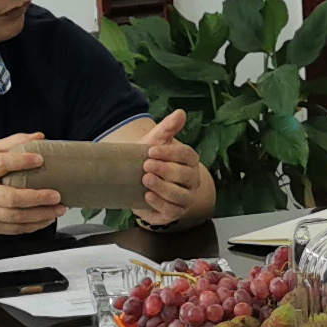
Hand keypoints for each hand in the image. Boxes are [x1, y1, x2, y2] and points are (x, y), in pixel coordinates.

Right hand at [0, 135, 64, 238]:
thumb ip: (11, 144)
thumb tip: (38, 137)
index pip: (0, 164)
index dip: (20, 161)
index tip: (40, 158)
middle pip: (10, 198)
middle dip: (37, 198)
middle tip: (56, 195)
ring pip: (15, 218)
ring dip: (40, 215)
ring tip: (57, 209)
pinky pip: (14, 230)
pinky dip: (33, 226)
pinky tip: (46, 219)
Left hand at [133, 109, 214, 226]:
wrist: (134, 180)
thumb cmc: (149, 160)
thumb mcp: (155, 143)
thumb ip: (167, 129)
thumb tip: (180, 113)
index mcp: (190, 162)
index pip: (187, 156)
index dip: (170, 153)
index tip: (151, 150)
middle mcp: (192, 181)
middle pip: (185, 176)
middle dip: (165, 170)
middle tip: (146, 165)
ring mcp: (185, 199)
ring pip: (180, 195)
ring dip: (163, 187)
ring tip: (146, 180)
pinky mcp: (173, 213)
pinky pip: (171, 211)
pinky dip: (159, 204)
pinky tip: (148, 196)